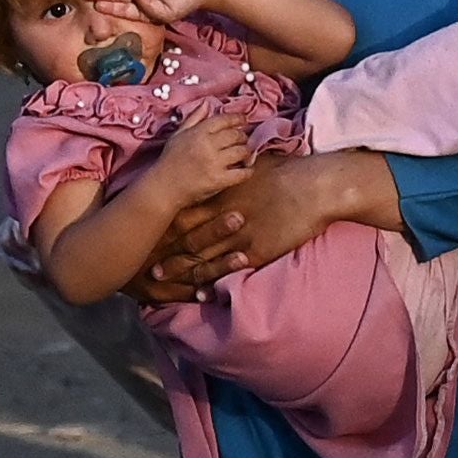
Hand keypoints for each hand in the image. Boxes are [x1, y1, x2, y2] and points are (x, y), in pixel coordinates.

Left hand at [142, 148, 375, 296]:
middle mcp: (224, 216)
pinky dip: (212, 283)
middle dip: (164, 250)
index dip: (166, 224)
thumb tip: (232, 161)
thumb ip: (237, 169)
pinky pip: (228, 271)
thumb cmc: (288, 172)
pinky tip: (199, 295)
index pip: (186, 212)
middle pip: (186, 236)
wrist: (314, 186)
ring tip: (160, 281)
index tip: (150, 232)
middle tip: (142, 259)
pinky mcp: (255, 251)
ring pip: (202, 256)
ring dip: (180, 270)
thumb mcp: (256, 164)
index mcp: (223, 194)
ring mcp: (238, 236)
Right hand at [145, 111, 264, 206]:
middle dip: (242, 136)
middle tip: (243, 139)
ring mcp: (214, 163)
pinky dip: (248, 171)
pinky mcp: (219, 180)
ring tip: (244, 154)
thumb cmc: (169, 160)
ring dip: (246, 152)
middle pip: (236, 135)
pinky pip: (242, 173)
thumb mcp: (178, 134)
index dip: (237, 118)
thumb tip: (207, 103)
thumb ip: (194, 117)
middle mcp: (207, 145)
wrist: (163, 187)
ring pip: (242, 152)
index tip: (243, 119)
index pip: (224, 120)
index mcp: (198, 132)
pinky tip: (246, 169)